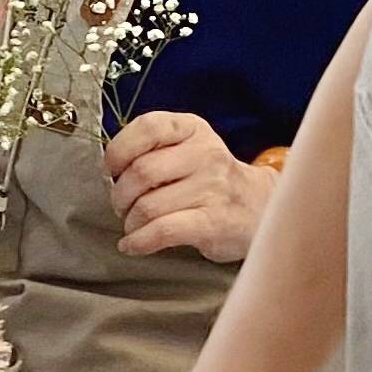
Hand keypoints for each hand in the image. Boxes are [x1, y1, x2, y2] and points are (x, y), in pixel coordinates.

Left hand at [105, 111, 273, 261]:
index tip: (111, 169)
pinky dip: (139, 241)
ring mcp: (213, 188)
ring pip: (148, 206)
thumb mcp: (189, 147)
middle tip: (122, 205)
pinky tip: (133, 244)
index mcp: (193, 129)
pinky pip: (163, 231)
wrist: (261, 206)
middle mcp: (206, 154)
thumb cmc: (211, 178)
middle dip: (120, 194)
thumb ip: (153, 149)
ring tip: (134, 224)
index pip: (148, 127)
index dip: (119, 150)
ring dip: (130, 221)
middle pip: (141, 172)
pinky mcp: (214, 222)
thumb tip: (110, 171)